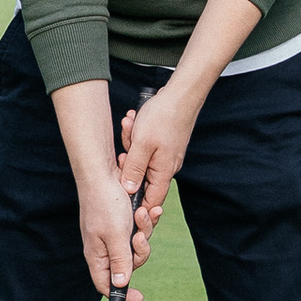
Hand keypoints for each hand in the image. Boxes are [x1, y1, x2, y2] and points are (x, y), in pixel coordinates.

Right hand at [73, 165, 154, 300]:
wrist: (103, 172)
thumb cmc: (105, 202)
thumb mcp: (115, 235)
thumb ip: (120, 261)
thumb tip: (121, 285)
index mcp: (97, 254)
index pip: (107, 284)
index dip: (123, 294)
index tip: (140, 297)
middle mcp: (105, 247)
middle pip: (129, 265)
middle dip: (140, 250)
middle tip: (138, 236)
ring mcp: (114, 234)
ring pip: (137, 245)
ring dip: (145, 230)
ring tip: (142, 212)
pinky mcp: (123, 221)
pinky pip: (140, 228)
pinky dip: (146, 219)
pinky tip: (148, 208)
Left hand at [117, 82, 202, 241]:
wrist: (181, 95)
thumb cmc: (163, 117)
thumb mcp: (141, 144)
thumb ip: (134, 170)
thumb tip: (128, 191)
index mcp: (163, 173)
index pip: (150, 202)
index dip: (136, 206)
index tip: (120, 196)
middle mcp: (166, 168)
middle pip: (140, 178)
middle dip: (127, 162)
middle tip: (125, 147)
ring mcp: (165, 157)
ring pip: (139, 160)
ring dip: (130, 143)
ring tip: (130, 123)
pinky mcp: (162, 145)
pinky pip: (143, 147)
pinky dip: (135, 136)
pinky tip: (132, 120)